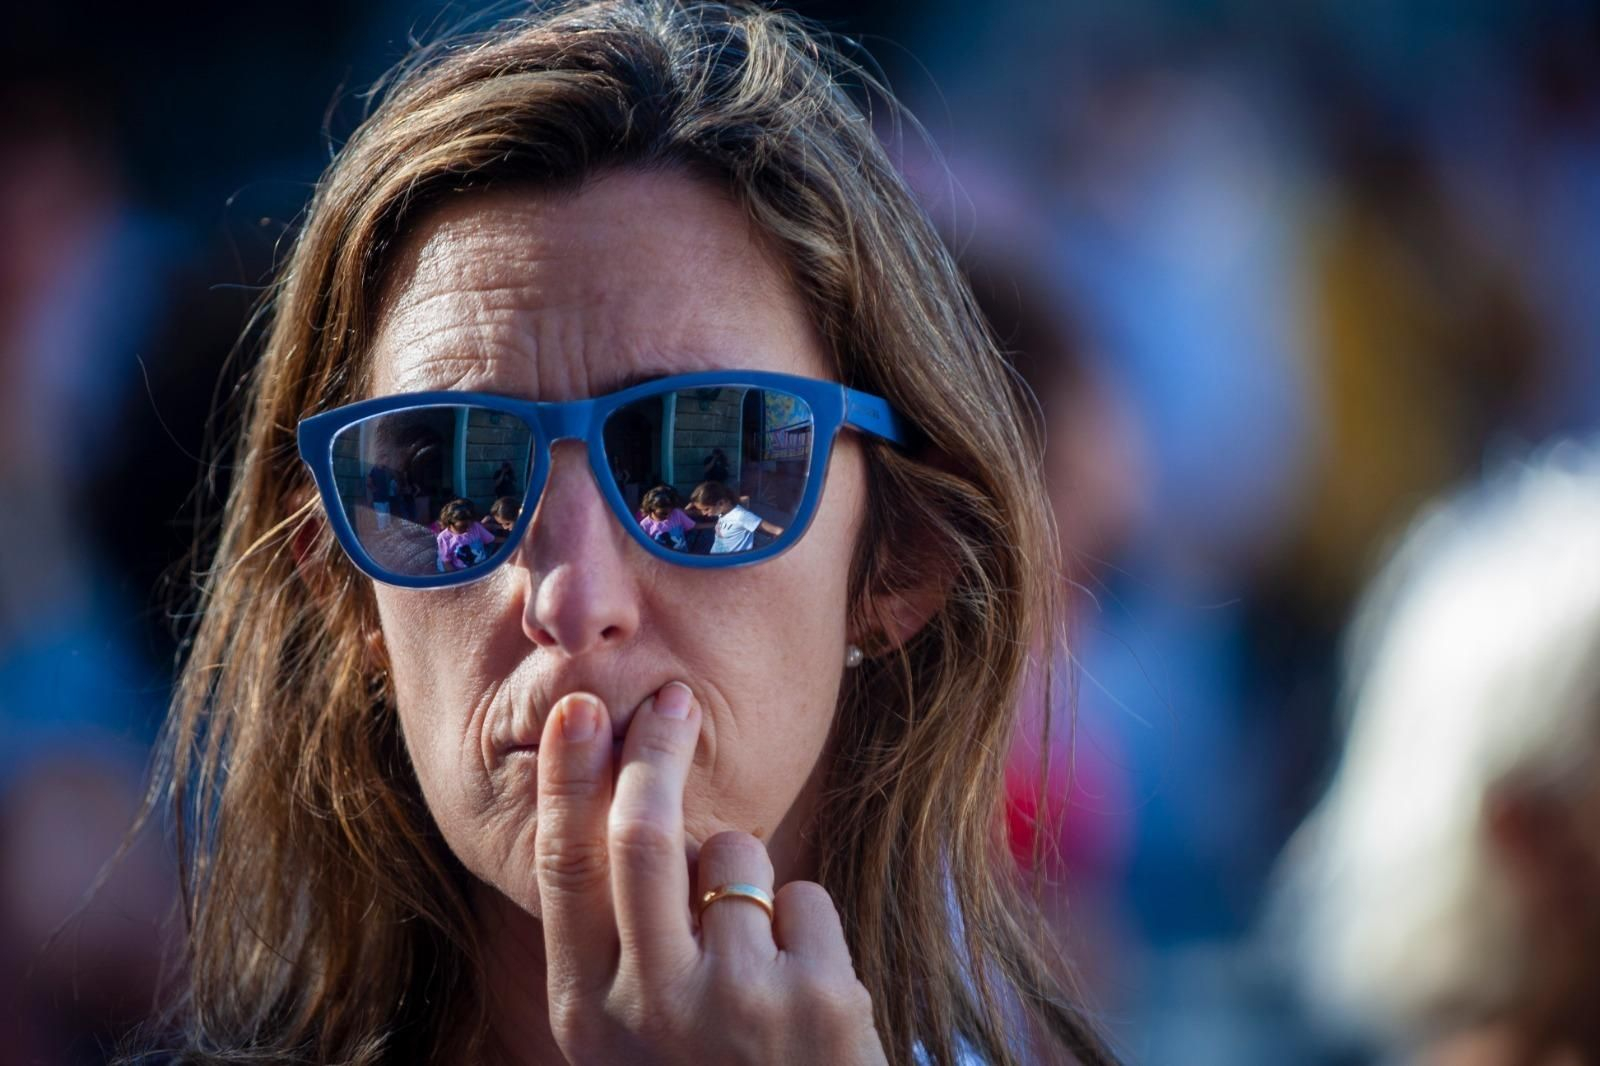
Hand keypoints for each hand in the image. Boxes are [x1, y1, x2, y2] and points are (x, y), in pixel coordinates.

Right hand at [534, 684, 886, 1064]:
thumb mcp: (630, 1030)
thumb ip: (618, 939)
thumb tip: (622, 796)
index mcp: (590, 1014)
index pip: (567, 869)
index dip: (569, 778)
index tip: (582, 710)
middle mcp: (652, 1008)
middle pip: (645, 835)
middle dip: (656, 751)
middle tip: (675, 701)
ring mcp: (738, 1003)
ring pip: (736, 857)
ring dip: (745, 877)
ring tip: (755, 958)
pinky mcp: (818, 1000)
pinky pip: (805, 897)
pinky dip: (805, 925)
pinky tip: (804, 989)